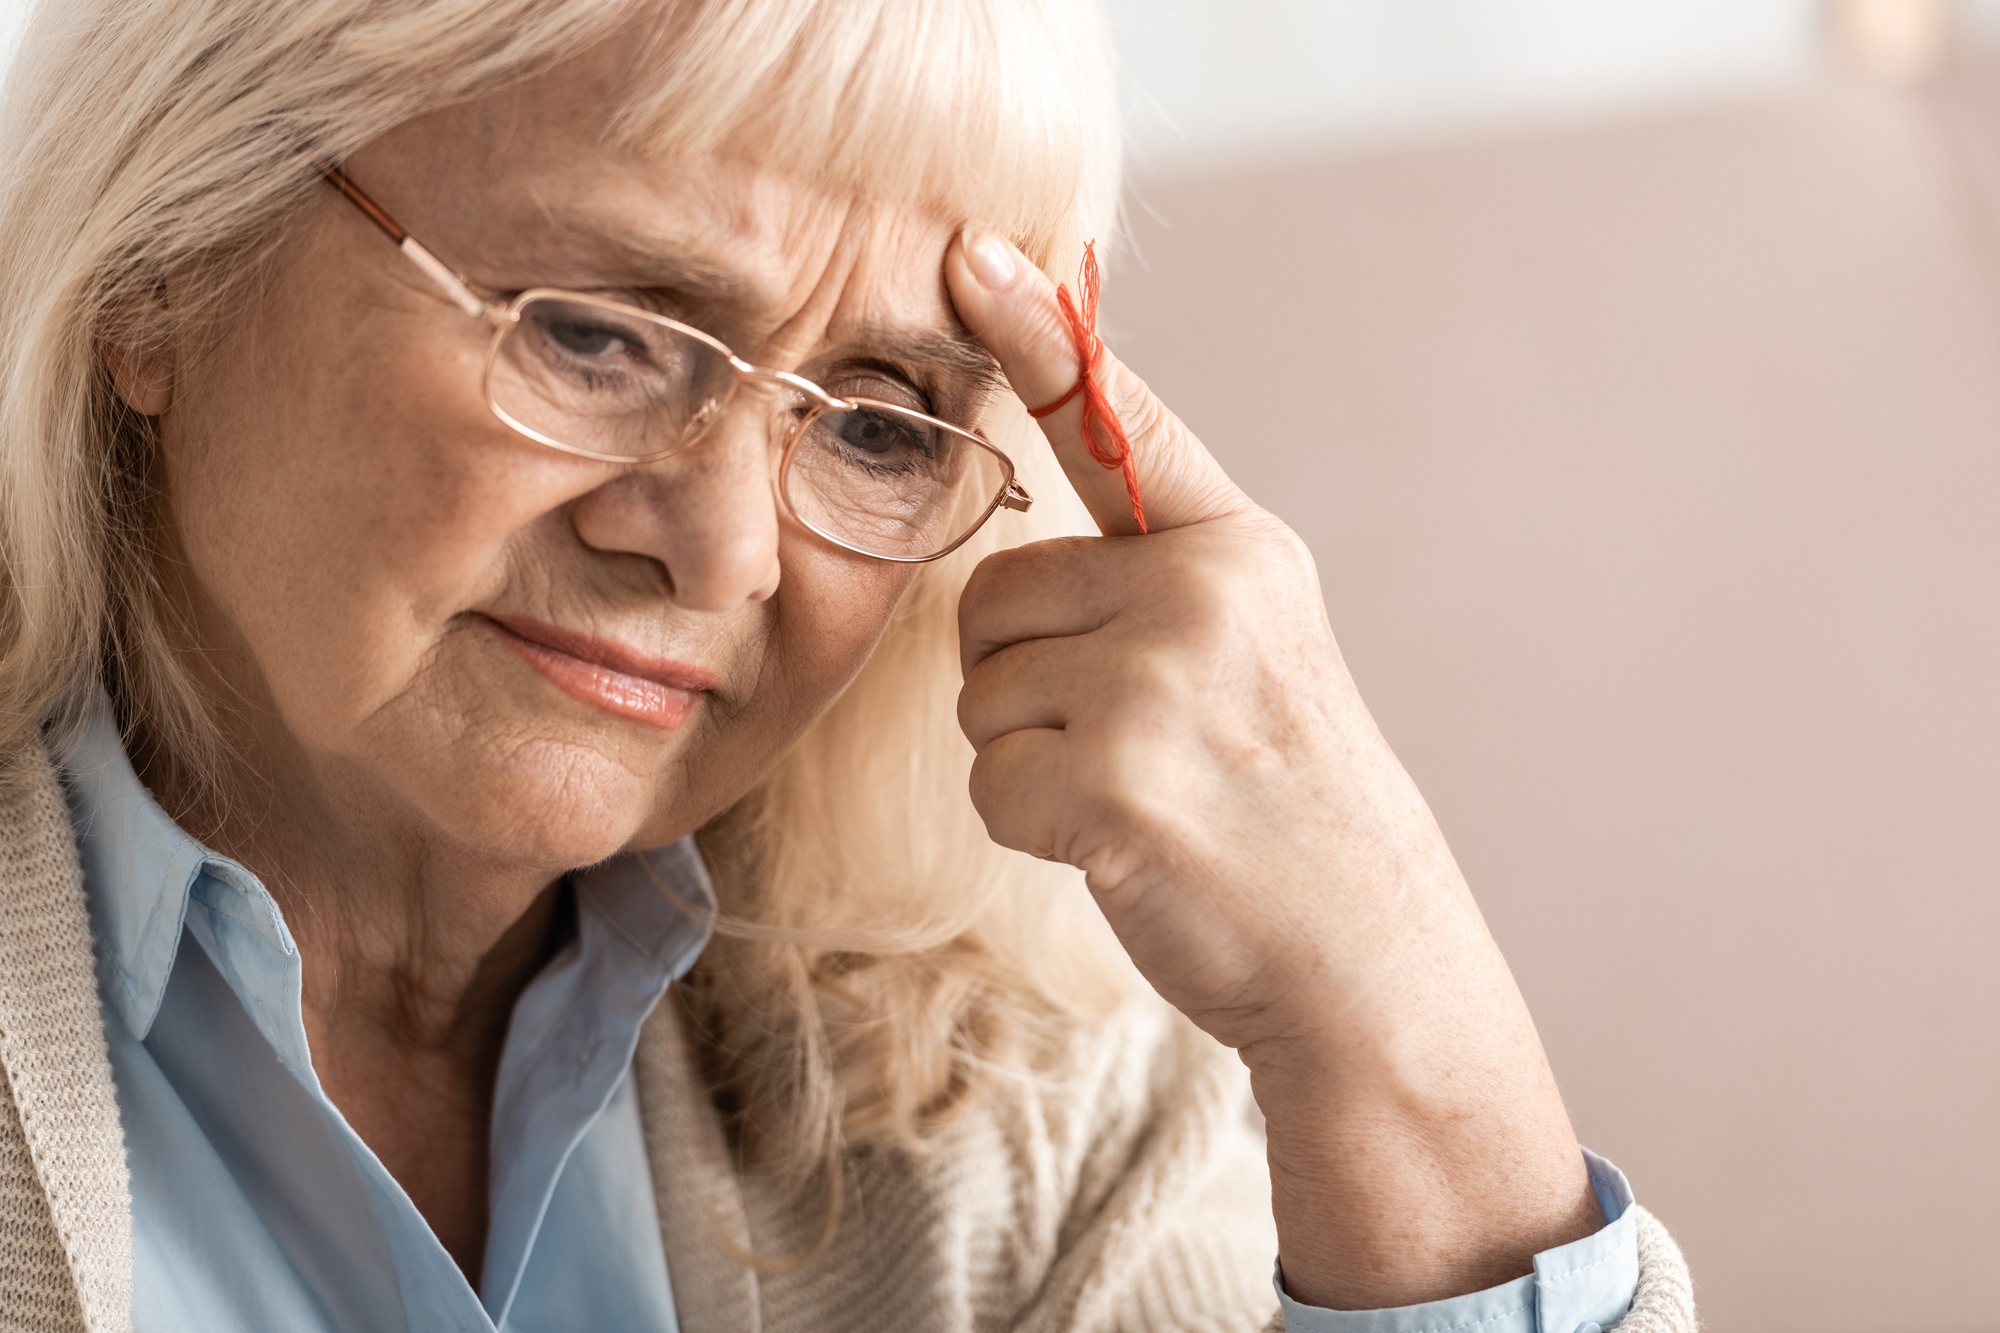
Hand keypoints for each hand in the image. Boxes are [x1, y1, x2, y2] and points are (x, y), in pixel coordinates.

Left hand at [945, 230, 1601, 1308]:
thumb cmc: (1287, 811)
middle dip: (1030, 680)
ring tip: (1144, 794)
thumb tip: (1011, 565)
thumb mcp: (1254, 658)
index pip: (1121, 421)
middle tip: (1137, 743)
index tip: (971, 254)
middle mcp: (1205, 591)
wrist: (1367, 962)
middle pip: (995, 596)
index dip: (1037, 335)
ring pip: (981, 695)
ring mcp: (1161, 681)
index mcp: (1240, 549)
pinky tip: (1128, 846)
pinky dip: (1037, 830)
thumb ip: (1157, 585)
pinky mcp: (1117, 778)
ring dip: (1033, 759)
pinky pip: (991, 783)